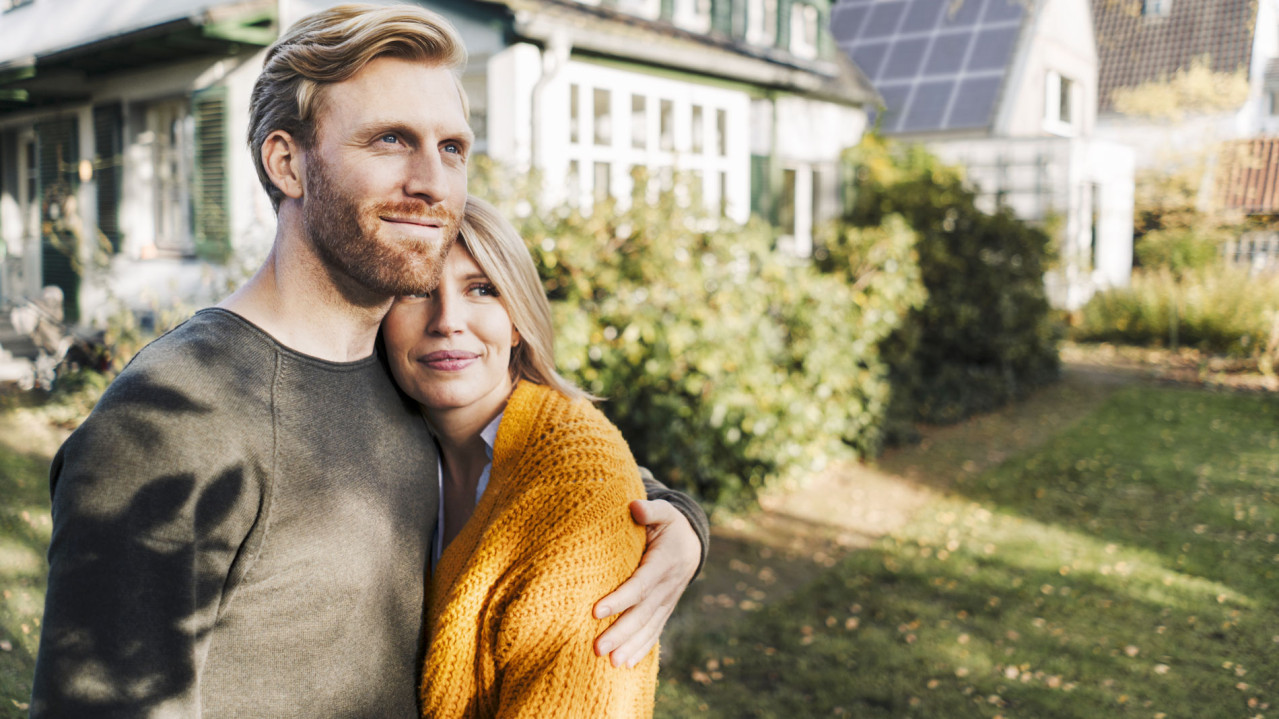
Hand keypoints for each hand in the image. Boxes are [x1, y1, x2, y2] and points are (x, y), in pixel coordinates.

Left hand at [592, 499, 700, 666]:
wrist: (692, 542)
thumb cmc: (669, 524)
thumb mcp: (664, 512)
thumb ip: (650, 510)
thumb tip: (634, 507)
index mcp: (665, 562)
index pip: (640, 585)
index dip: (620, 599)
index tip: (596, 611)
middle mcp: (668, 586)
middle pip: (642, 613)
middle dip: (620, 632)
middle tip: (597, 648)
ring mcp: (667, 601)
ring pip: (648, 627)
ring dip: (629, 646)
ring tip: (610, 663)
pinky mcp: (665, 610)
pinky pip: (654, 632)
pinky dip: (641, 649)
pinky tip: (625, 664)